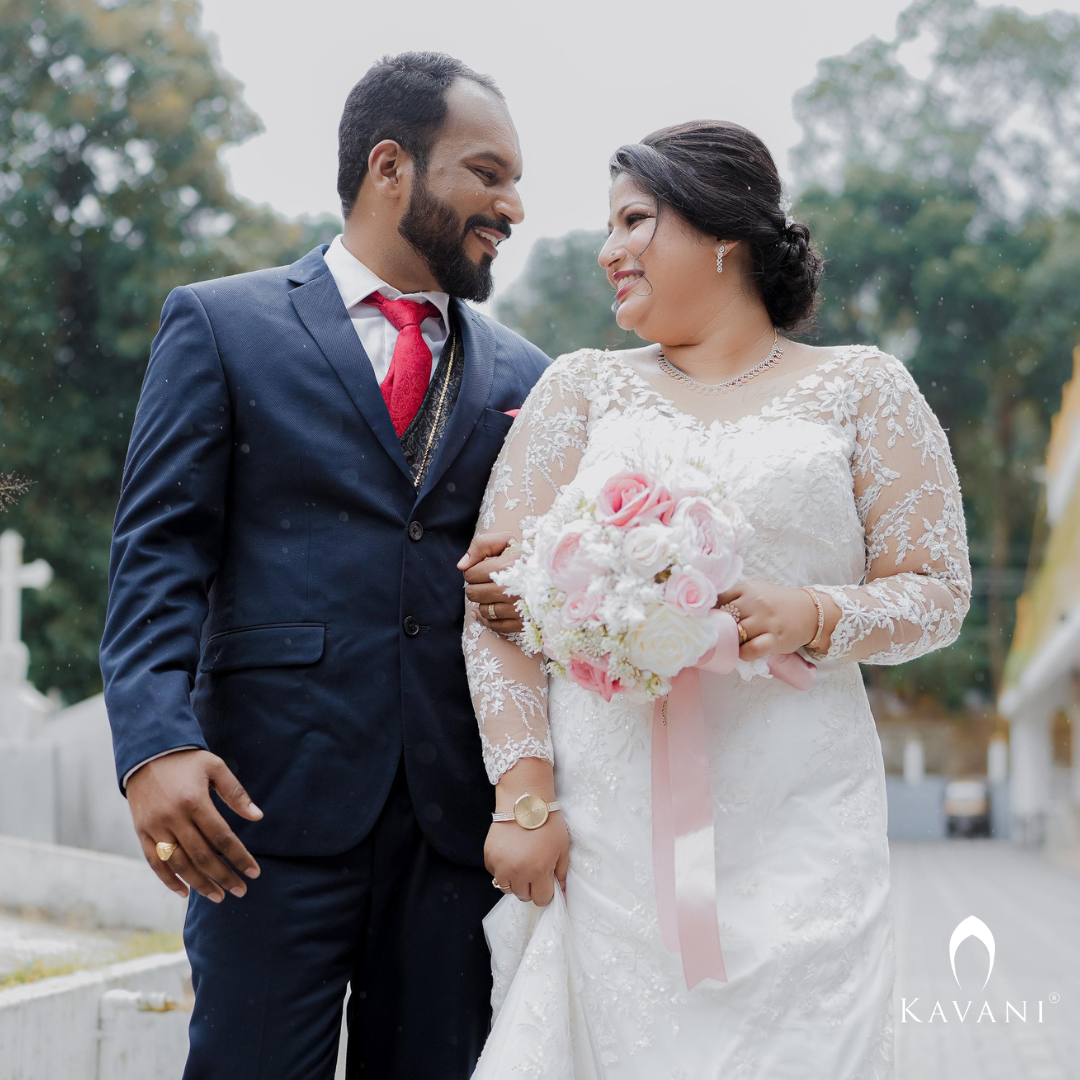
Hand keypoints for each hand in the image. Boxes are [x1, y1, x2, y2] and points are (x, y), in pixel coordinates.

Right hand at [126, 749, 262, 902]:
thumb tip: (258, 817)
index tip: (254, 873)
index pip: (222, 838)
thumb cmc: (187, 760)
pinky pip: (155, 862)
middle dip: (224, 876)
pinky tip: (185, 892)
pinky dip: (169, 879)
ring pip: (179, 864)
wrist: (147, 753)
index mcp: (195, 801)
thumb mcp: (216, 768)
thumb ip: (236, 794)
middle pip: (202, 856)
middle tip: (241, 891)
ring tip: (218, 896)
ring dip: (199, 883)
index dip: (240, 857)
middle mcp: (173, 818)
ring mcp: (155, 827)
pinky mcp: (142, 832)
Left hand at [458, 531, 523, 633]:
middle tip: (488, 582)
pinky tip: (492, 609)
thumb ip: (481, 545)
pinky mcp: (522, 623)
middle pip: (473, 594)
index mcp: (506, 567)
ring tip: (496, 593)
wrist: (561, 576)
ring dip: (485, 602)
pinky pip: (495, 626)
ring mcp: (516, 609)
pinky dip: (489, 619)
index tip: (484, 569)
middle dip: (477, 586)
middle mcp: (510, 590)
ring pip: (482, 610)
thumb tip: (461, 566)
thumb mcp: (508, 541)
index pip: (470, 574)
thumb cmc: (531, 556)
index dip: (474, 570)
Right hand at [484, 758, 568, 906]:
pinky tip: (510, 855)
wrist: (525, 801)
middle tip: (533, 870)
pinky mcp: (489, 856)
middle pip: (523, 896)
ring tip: (521, 864)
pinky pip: (494, 874)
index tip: (546, 882)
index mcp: (539, 871)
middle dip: (530, 887)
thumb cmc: (548, 822)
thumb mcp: (562, 848)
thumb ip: (561, 873)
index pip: (541, 899)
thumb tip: (562, 894)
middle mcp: (517, 871)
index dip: (545, 892)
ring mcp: (501, 865)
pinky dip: (501, 870)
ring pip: (506, 888)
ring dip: (514, 881)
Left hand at [717, 579, 837, 659]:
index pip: (717, 601)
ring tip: (737, 643)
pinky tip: (745, 651)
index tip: (714, 621)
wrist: (809, 611)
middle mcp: (754, 602)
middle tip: (724, 635)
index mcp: (746, 588)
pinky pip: (750, 650)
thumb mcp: (755, 592)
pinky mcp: (774, 639)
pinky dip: (744, 654)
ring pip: (735, 635)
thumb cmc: (777, 604)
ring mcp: (764, 621)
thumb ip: (734, 598)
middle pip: (725, 619)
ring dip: (733, 642)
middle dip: (723, 629)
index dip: (714, 614)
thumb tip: (708, 613)